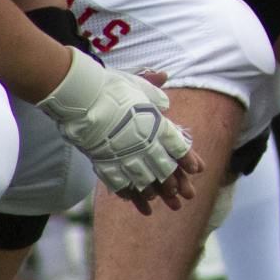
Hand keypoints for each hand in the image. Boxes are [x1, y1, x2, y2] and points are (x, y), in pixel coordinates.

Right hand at [38, 50, 200, 214]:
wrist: (82, 98)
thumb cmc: (112, 88)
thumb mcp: (138, 84)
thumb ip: (153, 89)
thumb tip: (163, 78)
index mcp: (157, 125)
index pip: (178, 147)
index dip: (189, 160)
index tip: (197, 170)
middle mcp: (144, 144)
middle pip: (164, 168)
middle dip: (174, 183)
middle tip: (182, 194)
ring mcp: (124, 156)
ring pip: (144, 180)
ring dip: (154, 192)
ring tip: (160, 201)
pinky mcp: (104, 162)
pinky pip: (119, 182)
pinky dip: (128, 193)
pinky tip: (133, 200)